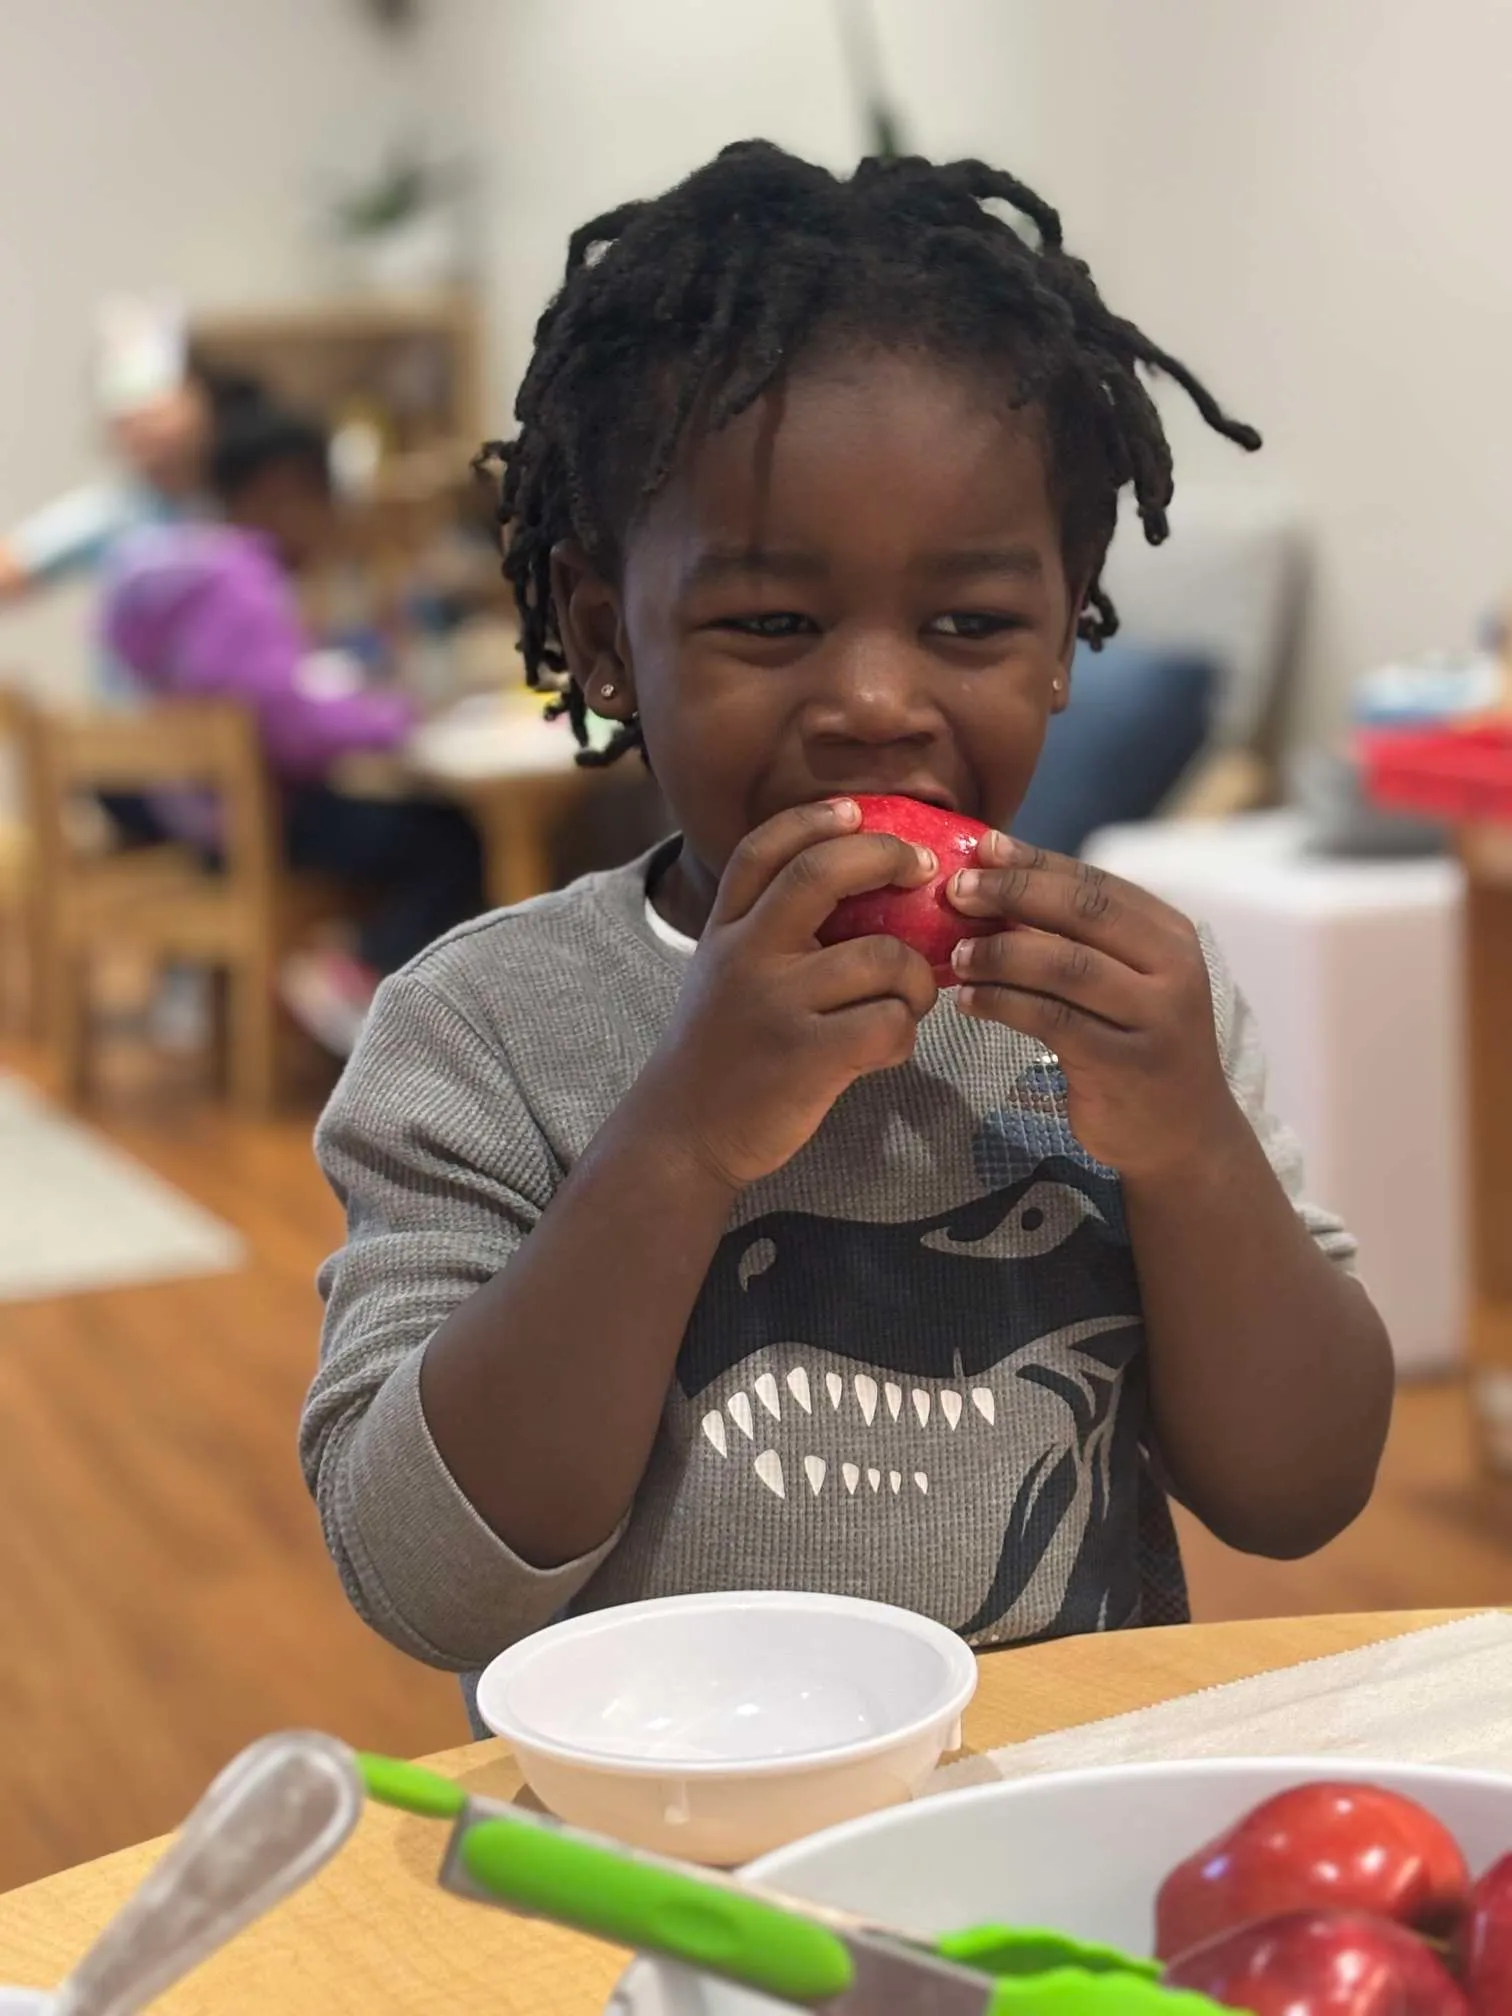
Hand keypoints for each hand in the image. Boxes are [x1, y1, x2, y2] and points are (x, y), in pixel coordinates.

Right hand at [646, 799, 938, 1189]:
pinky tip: (887, 1047)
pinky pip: (890, 1024)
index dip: (816, 819)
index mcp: (726, 929)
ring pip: (884, 958)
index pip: (765, 847)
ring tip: (909, 997)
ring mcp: (777, 1005)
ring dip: (916, 977)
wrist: (683, 1133)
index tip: (856, 811)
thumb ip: (768, 929)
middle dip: (888, 857)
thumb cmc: (720, 1049)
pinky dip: (904, 1034)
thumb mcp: (722, 971)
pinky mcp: (809, 1058)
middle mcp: (746, 955)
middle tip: (922, 870)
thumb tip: (860, 888)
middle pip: (824, 872)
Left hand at [946, 833, 1238, 1181]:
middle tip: (957, 891)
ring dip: (1000, 953)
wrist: (1182, 1132)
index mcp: (1170, 934)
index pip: (1095, 883)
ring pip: (1064, 966)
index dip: (1035, 862)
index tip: (983, 848)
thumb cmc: (1135, 1041)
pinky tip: (969, 1001)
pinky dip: (1002, 1003)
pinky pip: (1051, 1020)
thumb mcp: (1124, 979)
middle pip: (1083, 912)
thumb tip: (994, 883)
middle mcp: (1172, 968)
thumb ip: (1077, 936)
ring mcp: (1153, 1017)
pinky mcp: (1123, 1063)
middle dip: (1013, 894)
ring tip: (956, 954)